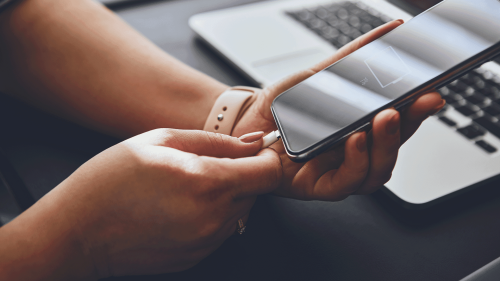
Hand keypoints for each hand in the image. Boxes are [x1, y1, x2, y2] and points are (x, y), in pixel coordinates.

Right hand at [0, 129, 279, 279]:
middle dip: (243, 175)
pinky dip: (212, 216)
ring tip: (187, 186)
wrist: (79, 232)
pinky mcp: (199, 256)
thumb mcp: (161, 140)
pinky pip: (222, 230)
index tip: (254, 151)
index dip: (267, 158)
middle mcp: (214, 216)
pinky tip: (180, 207)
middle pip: (257, 192)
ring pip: (240, 211)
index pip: (269, 172)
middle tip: (207, 165)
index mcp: (207, 181)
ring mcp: (207, 240)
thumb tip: (254, 141)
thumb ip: (216, 141)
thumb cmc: (111, 180)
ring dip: (226, 196)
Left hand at [232, 20, 445, 200]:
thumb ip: (353, 58)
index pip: (398, 123)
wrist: (246, 124)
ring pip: (377, 171)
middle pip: (393, 147)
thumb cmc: (284, 106)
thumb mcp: (319, 76)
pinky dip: (356, 162)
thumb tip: (391, 30)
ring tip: (384, 117)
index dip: (418, 109)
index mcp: (360, 129)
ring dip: (387, 144)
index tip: (432, 89)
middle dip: (410, 124)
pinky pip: (345, 183)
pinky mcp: (319, 187)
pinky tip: (355, 140)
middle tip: (420, 100)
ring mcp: (338, 172)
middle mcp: (354, 153)